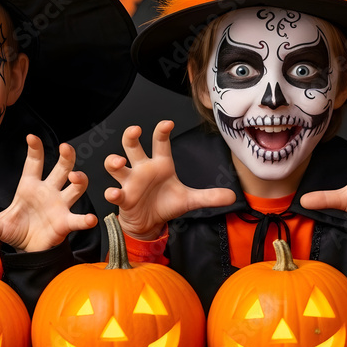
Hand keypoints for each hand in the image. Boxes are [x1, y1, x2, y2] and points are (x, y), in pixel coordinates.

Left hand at [0, 135, 97, 251]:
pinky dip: (85, 219)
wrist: (31, 249)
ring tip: (76, 177)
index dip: (35, 149)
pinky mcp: (66, 222)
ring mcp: (60, 205)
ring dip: (79, 180)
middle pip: (61, 168)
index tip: (32, 137)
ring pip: (75, 187)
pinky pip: (78, 219)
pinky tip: (90, 219)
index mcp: (30, 186)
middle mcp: (49, 191)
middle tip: (66, 147)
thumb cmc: (18, 229)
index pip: (34, 163)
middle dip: (66, 157)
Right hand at [104, 120, 235, 239]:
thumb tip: (233, 196)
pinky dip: (112, 193)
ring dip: (114, 161)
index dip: (162, 131)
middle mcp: (143, 168)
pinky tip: (116, 193)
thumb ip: (209, 197)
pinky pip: (114, 193)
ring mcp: (130, 182)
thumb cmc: (166, 204)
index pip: (160, 143)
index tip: (167, 123)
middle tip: (135, 130)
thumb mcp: (189, 200)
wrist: (149, 223)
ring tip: (119, 161)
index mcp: (160, 164)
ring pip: (116, 164)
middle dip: (131, 136)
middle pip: (132, 146)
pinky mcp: (123, 198)